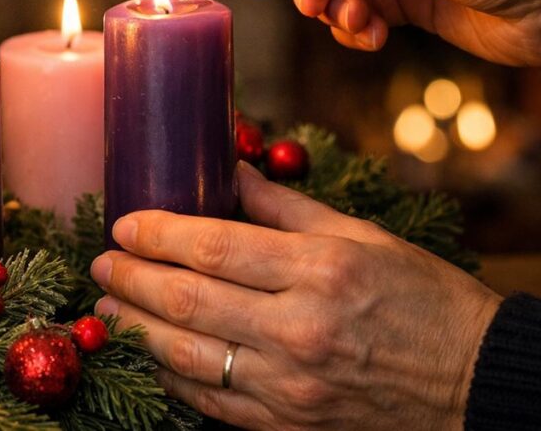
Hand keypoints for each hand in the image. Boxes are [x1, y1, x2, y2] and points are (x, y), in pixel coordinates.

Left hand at [90, 162, 500, 429]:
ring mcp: (289, 385)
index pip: (213, 246)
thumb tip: (230, 170)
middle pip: (187, 300)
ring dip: (134, 326)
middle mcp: (299, 329)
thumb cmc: (421, 299)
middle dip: (131, 278)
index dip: (157, 233)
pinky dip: (168, 374)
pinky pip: (208, 401)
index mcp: (320, 271)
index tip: (124, 223)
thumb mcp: (360, 238)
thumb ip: (285, 207)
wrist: (473, 384)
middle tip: (101, 261)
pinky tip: (147, 351)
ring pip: (185, 355)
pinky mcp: (286, 423)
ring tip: (106, 302)